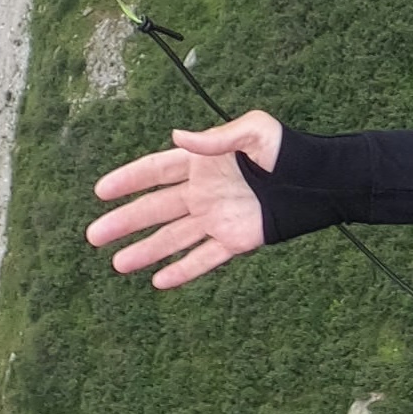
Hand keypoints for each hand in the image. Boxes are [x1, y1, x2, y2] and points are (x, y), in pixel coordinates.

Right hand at [88, 110, 281, 288]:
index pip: (158, 170)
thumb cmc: (288, 150)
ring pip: (173, 238)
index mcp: (204, 162)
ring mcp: (217, 218)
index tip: (101, 190)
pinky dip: (183, 270)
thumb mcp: (255, 132)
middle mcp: (204, 192)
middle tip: (94, 235)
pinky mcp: (234, 240)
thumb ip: (217, 137)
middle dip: (125, 221)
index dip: (130, 179)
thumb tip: (177, 135)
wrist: (318, 181)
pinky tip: (159, 282)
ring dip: (146, 251)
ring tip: (117, 263)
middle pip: (156, 208)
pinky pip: (204, 258)